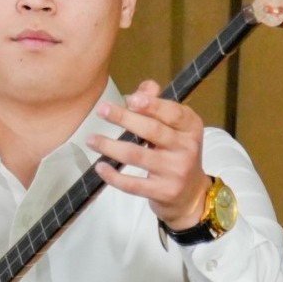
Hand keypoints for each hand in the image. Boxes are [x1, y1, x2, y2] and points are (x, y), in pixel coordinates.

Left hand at [87, 80, 210, 229]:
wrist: (191, 194)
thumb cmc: (176, 153)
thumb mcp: (174, 128)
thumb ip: (158, 106)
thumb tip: (146, 87)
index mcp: (191, 128)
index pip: (173, 113)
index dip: (152, 105)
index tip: (130, 99)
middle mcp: (187, 148)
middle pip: (153, 130)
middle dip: (125, 118)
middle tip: (102, 110)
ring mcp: (175, 172)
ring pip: (137, 155)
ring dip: (110, 146)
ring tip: (91, 139)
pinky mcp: (163, 192)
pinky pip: (133, 184)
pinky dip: (113, 175)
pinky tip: (100, 166)